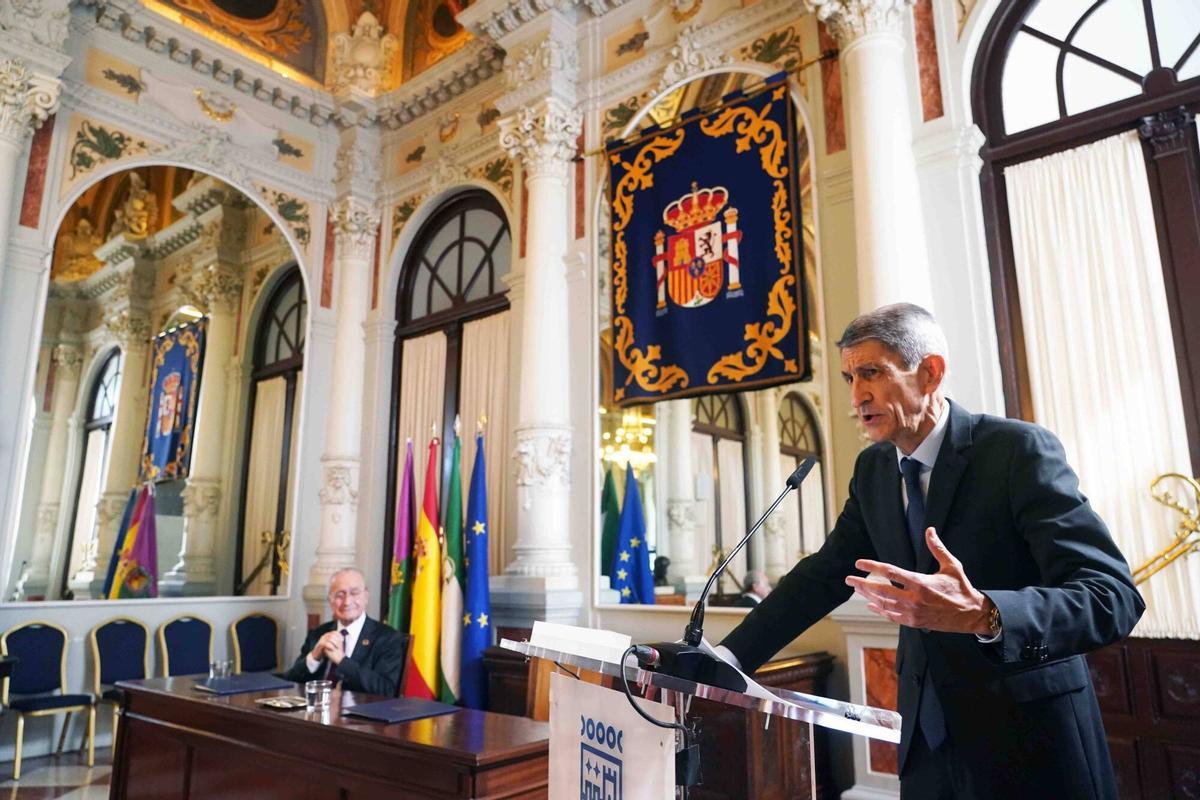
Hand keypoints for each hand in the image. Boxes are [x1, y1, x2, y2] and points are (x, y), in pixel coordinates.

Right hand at [312, 631, 345, 664]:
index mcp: (327, 635)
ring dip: (335, 643)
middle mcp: (324, 636)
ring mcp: (321, 640)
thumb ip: (336, 640)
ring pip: (330, 638)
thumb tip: (344, 637)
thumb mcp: (331, 643)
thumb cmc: (326, 649)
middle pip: (333, 635)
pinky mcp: (320, 644)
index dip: (339, 636)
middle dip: (337, 639)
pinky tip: (333, 649)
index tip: (342, 640)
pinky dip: (330, 646)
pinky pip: (325, 643)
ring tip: (337, 647)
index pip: (335, 632)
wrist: (318, 654)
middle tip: (341, 644)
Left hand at [845, 527, 991, 634]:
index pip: (891, 572)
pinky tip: (871, 605)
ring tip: (857, 588)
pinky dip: (880, 610)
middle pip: (881, 590)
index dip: (872, 567)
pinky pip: (892, 616)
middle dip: (863, 584)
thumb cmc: (961, 588)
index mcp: (921, 584)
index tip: (859, 563)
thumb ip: (937, 548)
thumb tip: (929, 530)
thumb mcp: (952, 566)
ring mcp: (913, 613)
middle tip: (849, 579)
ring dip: (868, 596)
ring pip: (884, 604)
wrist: (971, 614)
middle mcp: (914, 599)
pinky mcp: (915, 622)